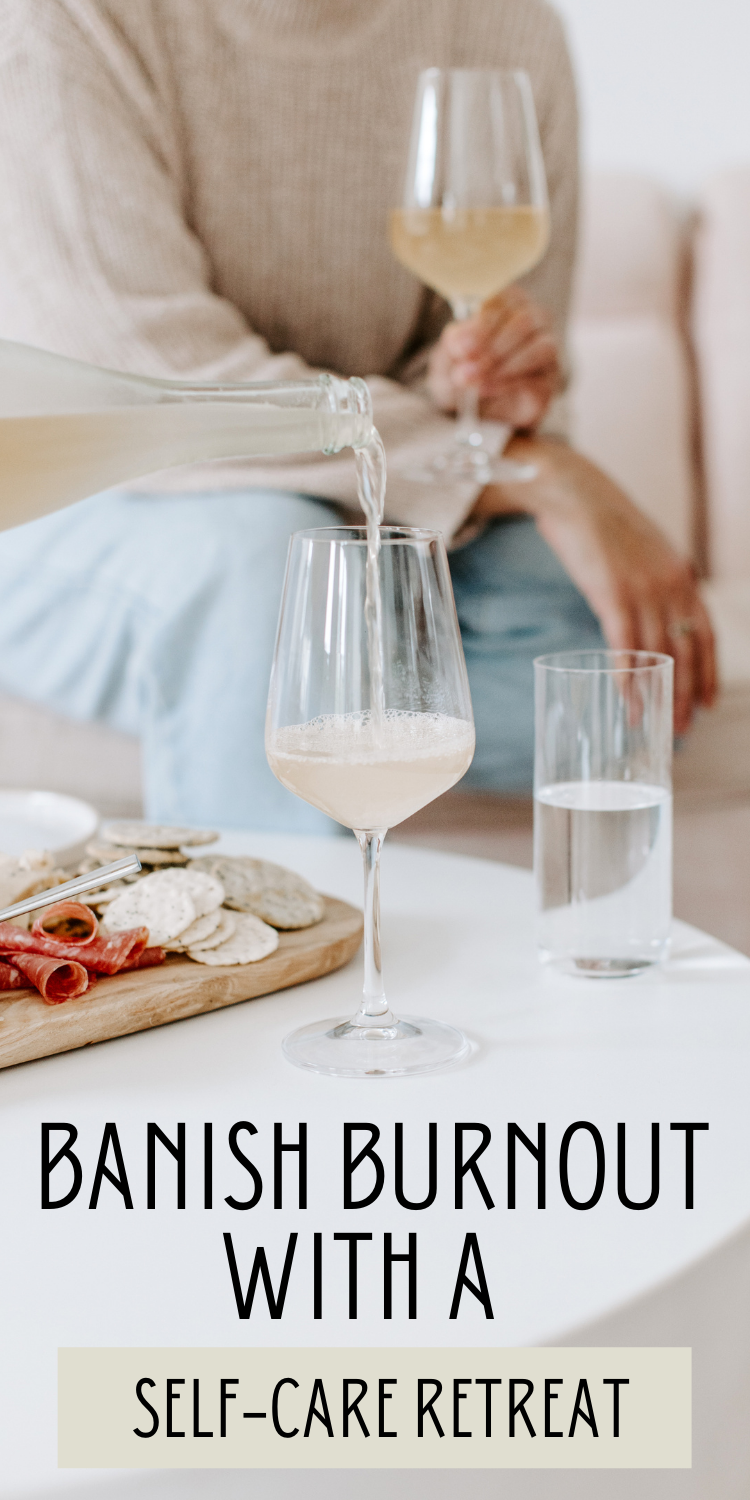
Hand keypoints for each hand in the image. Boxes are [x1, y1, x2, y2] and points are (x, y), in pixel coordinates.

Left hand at [428, 286, 559, 427]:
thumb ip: (454, 343)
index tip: (462, 348)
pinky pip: (540, 376)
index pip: (505, 301)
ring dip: (505, 366)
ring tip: (475, 381)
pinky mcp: (550, 378)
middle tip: (466, 370)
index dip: (483, 324)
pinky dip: (510, 383)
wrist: (477, 404)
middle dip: (492, 348)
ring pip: (542, 347)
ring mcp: (547, 348)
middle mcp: (534, 319)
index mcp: (508, 302)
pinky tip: (485, 388)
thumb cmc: (465, 367)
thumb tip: (462, 344)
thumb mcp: (450, 353)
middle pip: (525, 321)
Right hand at [471, 437, 716, 733]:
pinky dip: (627, 678)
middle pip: (685, 652)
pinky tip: (627, 700)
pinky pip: (625, 647)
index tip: (706, 702)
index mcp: (683, 574)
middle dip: (683, 694)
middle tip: (679, 728)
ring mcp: (644, 589)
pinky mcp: (613, 593)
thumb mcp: (644, 552)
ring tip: (650, 724)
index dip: (708, 673)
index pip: (706, 634)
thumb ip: (654, 582)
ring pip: (657, 655)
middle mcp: (671, 584)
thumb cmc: (602, 523)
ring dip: (655, 694)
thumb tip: (650, 615)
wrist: (574, 492)